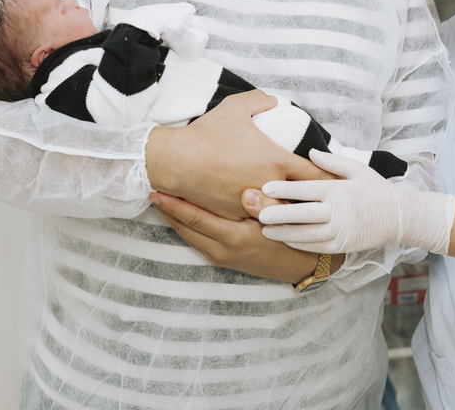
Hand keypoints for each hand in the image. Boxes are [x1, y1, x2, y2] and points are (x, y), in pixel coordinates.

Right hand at [145, 91, 330, 220]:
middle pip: (302, 201)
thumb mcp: (236, 107)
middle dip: (313, 202)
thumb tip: (272, 100)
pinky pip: (255, 220)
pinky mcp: (235, 218)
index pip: (315, 175)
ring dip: (289, 212)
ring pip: (281, 214)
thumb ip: (258, 101)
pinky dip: (263, 218)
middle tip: (325, 202)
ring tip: (302, 215)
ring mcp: (253, 206)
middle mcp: (269, 186)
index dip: (329, 179)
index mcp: (276, 161)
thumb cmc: (207, 133)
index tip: (339, 184)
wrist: (176, 161)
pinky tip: (269, 219)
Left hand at [150, 191, 335, 282]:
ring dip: (173, 218)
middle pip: (185, 227)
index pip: (195, 218)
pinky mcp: (224, 259)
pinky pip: (197, 241)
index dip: (173, 204)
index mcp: (235, 237)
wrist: (304, 266)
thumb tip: (245, 192)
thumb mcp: (284, 221)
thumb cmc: (295, 237)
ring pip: (188, 236)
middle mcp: (223, 249)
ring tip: (160, 199)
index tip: (156, 189)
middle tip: (151, 188)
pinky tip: (181, 215)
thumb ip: (266, 205)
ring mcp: (222, 256)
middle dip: (166, 209)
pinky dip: (185, 227)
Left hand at [259, 150, 454, 254]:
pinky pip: (315, 247)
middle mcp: (337, 212)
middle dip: (278, 214)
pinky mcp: (341, 246)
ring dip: (283, 233)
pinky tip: (284, 240)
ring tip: (264, 230)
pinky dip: (298, 244)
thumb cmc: (376, 189)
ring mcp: (339, 231)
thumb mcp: (358, 169)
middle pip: (301, 214)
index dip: (284, 189)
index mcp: (338, 190)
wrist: (399, 217)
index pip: (306, 190)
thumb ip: (332, 161)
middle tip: (257, 214)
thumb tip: (309, 152)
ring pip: (305, 234)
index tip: (265, 187)